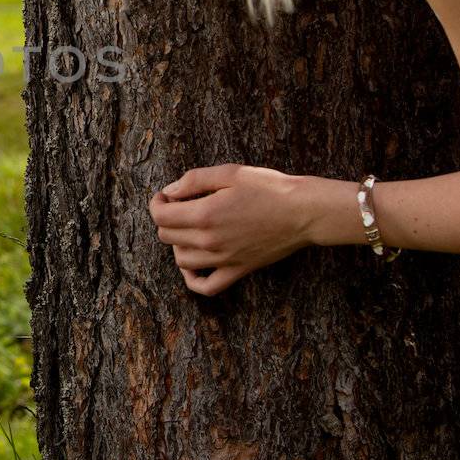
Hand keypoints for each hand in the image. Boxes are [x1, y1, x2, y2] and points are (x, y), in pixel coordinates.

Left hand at [148, 165, 312, 296]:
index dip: (156, 203)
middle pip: (166, 237)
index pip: (160, 216)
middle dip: (166, 219)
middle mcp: (209, 241)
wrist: (303, 212)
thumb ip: (194, 180)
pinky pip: (207, 286)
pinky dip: (193, 280)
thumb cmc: (269, 188)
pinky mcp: (238, 270)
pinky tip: (194, 265)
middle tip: (180, 206)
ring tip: (190, 229)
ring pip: (181, 261)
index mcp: (204, 215)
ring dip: (178, 244)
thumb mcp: (229, 172)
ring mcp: (223, 260)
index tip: (165, 196)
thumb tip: (170, 192)